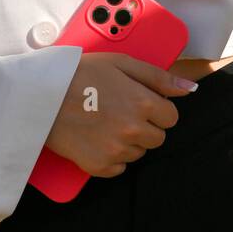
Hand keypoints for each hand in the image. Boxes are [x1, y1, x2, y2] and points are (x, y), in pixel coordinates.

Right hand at [44, 52, 196, 176]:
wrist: (42, 94)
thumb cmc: (82, 73)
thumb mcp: (122, 62)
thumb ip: (159, 77)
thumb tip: (191, 88)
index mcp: (143, 103)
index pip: (171, 117)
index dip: (158, 110)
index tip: (142, 104)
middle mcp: (133, 130)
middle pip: (157, 138)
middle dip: (145, 127)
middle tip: (122, 113)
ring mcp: (116, 151)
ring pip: (138, 154)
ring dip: (129, 142)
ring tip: (106, 123)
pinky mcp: (98, 166)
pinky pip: (118, 168)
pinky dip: (112, 157)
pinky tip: (97, 139)